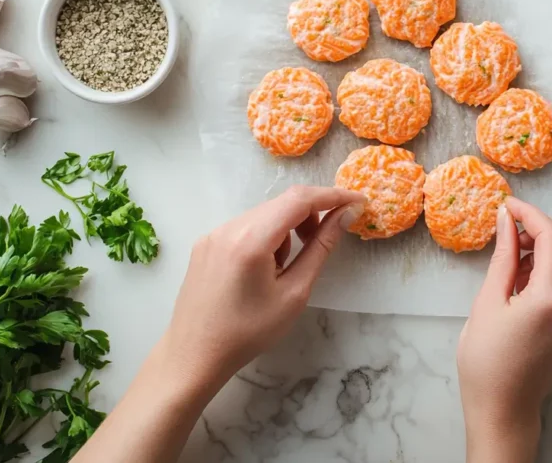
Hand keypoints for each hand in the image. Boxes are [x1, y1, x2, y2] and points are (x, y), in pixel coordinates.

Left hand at [160, 186, 365, 396]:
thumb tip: (346, 215)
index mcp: (251, 239)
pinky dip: (265, 236)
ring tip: (285, 268)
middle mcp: (229, 227)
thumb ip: (321, 248)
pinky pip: (245, 226)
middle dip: (311, 214)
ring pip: (264, 214)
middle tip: (325, 240)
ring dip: (287, 228)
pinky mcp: (206, 243)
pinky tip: (264, 269)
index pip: (299, 199)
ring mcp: (213, 233)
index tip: (358, 202)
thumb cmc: (248, 333)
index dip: (333, 195)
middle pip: (281, 203)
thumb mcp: (294, 293)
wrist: (194, 356)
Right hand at [458, 197, 551, 462]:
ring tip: (523, 255)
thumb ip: (503, 257)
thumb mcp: (487, 303)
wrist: (504, 408)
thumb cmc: (485, 362)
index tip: (509, 206)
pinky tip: (534, 277)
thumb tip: (507, 220)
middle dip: (543, 228)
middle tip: (511, 229)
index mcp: (551, 300)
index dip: (531, 215)